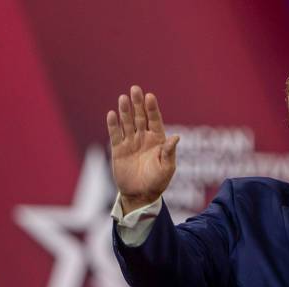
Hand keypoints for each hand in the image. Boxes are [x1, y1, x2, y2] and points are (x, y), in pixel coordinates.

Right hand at [106, 85, 178, 214]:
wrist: (141, 195)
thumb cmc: (158, 182)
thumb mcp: (167, 168)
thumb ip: (169, 152)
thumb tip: (176, 137)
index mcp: (158, 140)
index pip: (155, 120)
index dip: (152, 108)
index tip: (150, 96)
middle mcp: (144, 138)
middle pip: (140, 117)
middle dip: (138, 103)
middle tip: (135, 89)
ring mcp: (131, 142)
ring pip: (127, 123)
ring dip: (125, 111)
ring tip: (123, 98)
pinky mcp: (118, 149)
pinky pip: (115, 134)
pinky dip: (113, 125)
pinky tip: (112, 114)